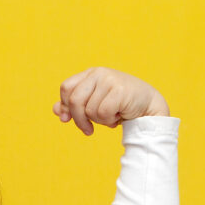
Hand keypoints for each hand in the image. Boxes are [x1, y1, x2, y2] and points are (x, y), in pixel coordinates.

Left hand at [52, 67, 170, 135]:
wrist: (148, 107)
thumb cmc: (120, 105)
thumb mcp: (95, 103)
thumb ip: (75, 105)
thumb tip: (56, 110)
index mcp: (91, 73)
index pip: (66, 88)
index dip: (64, 105)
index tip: (66, 119)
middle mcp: (99, 73)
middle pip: (74, 101)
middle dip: (79, 120)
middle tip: (88, 130)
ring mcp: (109, 80)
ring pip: (89, 110)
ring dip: (100, 120)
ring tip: (112, 116)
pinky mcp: (119, 90)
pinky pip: (102, 113)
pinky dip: (109, 120)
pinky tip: (119, 116)